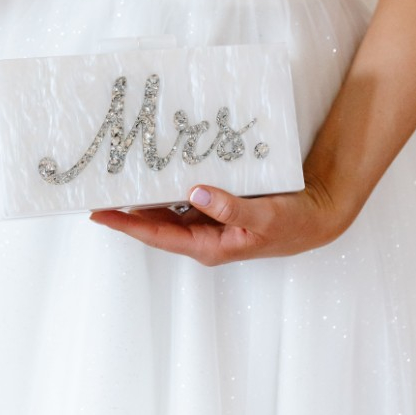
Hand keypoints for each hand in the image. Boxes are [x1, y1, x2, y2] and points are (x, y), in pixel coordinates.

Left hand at [90, 173, 348, 265]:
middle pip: (154, 223)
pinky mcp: (217, 205)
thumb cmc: (293, 224)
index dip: (126, 224)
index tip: (98, 212)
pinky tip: (157, 168)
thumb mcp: (265, 218)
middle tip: (97, 189)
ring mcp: (209, 220)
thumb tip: (195, 193)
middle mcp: (203, 235)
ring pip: (168, 208)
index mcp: (208, 246)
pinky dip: (169, 184)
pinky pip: (185, 195)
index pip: (157, 235)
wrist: (318, 214)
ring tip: (117, 178)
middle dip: (126, 209)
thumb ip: (231, 208)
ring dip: (145, 195)